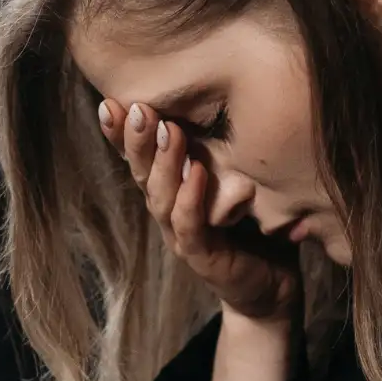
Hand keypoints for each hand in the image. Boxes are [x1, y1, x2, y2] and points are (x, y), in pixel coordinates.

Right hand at [101, 99, 300, 322]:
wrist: (271, 287)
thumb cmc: (253, 226)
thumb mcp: (235, 178)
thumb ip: (219, 148)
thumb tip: (221, 92)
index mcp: (170, 190)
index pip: (138, 158)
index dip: (121, 134)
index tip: (110, 102)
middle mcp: (168, 211)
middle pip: (142, 174)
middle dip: (136, 141)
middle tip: (137, 109)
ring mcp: (181, 236)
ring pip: (162, 198)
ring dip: (163, 164)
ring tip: (166, 132)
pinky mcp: (202, 258)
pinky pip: (190, 226)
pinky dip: (191, 200)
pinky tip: (196, 174)